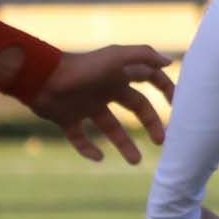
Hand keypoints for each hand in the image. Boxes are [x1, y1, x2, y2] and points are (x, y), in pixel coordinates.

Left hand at [29, 45, 175, 163]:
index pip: (148, 79)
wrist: (40, 79)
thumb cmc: (80, 68)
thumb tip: (171, 62)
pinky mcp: (67, 119)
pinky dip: (89, 149)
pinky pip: (80, 138)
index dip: (165, 89)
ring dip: (125, 144)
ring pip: (110, 127)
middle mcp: (104, 89)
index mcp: (117, 74)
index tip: (178, 107)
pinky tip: (99, 157)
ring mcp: (85, 105)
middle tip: (161, 142)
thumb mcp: (115, 58)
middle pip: (135, 107)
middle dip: (150, 123)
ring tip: (135, 161)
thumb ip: (143, 56)